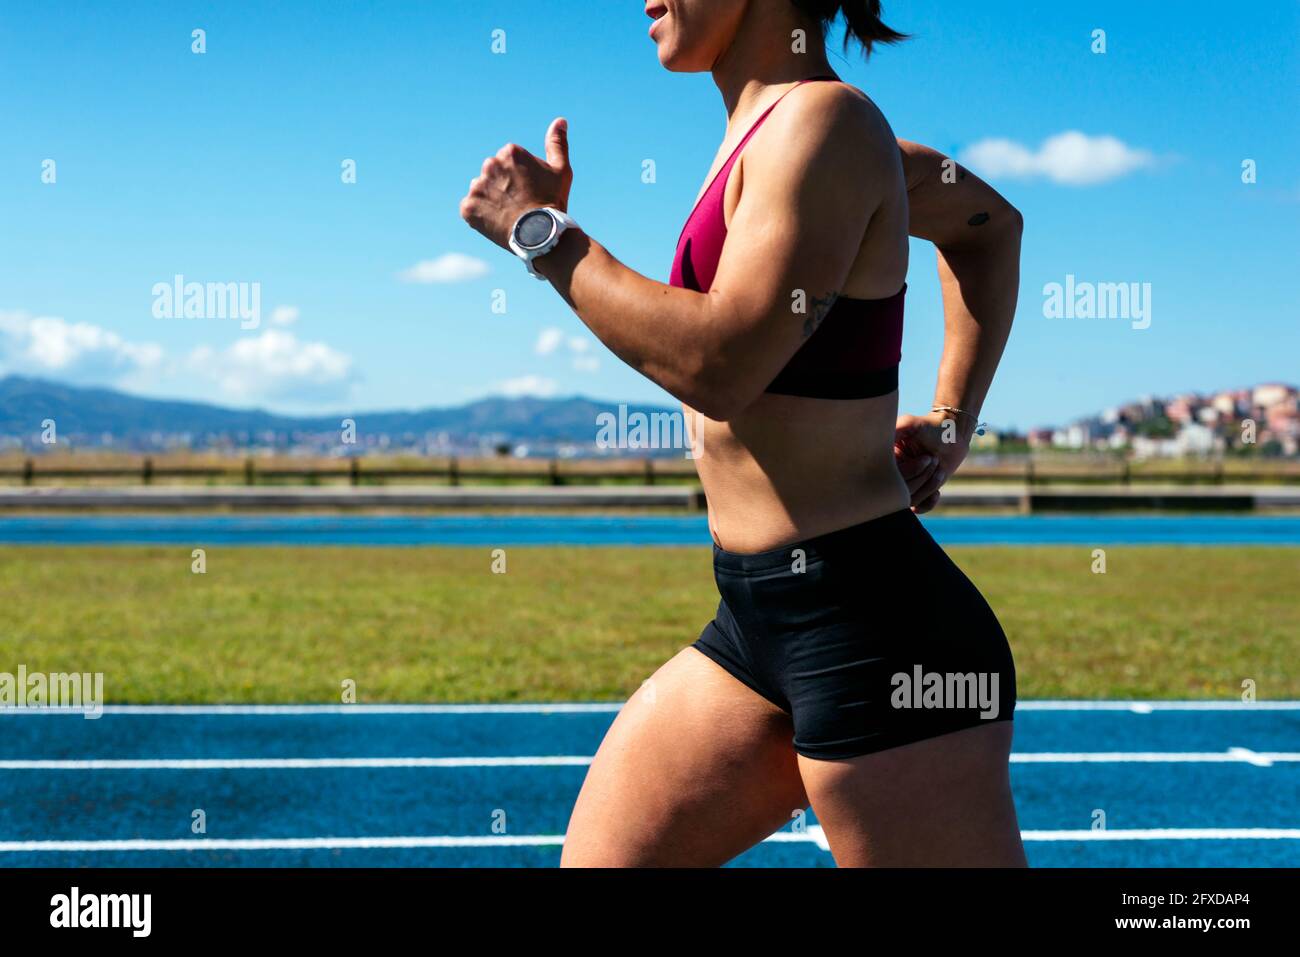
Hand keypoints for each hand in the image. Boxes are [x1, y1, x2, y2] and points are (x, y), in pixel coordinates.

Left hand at [460, 117, 573, 250]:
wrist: (541, 234)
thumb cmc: (553, 202)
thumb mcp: (560, 170)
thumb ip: (557, 143)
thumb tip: (560, 120)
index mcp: (510, 152)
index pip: (508, 163)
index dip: (519, 179)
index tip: (529, 192)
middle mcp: (490, 164)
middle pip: (493, 175)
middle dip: (502, 187)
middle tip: (519, 205)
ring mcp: (477, 186)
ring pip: (481, 191)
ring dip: (490, 200)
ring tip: (508, 215)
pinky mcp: (468, 207)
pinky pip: (470, 208)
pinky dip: (480, 216)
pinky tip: (496, 222)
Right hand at [894, 411, 972, 513]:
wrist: (949, 433)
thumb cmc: (928, 426)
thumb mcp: (910, 424)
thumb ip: (896, 429)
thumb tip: (884, 438)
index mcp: (885, 460)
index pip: (891, 477)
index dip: (912, 471)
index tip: (927, 457)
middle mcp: (893, 475)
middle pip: (901, 491)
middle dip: (922, 476)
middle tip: (933, 459)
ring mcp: (906, 485)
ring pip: (910, 500)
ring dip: (929, 486)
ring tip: (939, 468)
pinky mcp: (919, 492)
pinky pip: (918, 508)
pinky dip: (929, 503)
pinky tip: (937, 492)